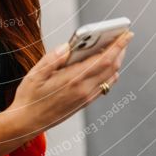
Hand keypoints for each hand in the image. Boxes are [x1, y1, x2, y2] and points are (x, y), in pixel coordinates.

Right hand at [7, 30, 134, 137]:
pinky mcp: (85, 102)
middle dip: (120, 50)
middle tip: (123, 36)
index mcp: (73, 79)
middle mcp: (84, 90)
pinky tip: (103, 65)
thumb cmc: (30, 96)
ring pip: (110, 77)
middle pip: (112, 67)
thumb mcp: (36, 73)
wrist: (28, 122)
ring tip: (114, 47)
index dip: (118, 46)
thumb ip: (54, 57)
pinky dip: (109, 73)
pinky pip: (104, 86)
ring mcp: (86, 98)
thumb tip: (69, 45)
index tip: (127, 33)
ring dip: (116, 61)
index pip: (104, 59)